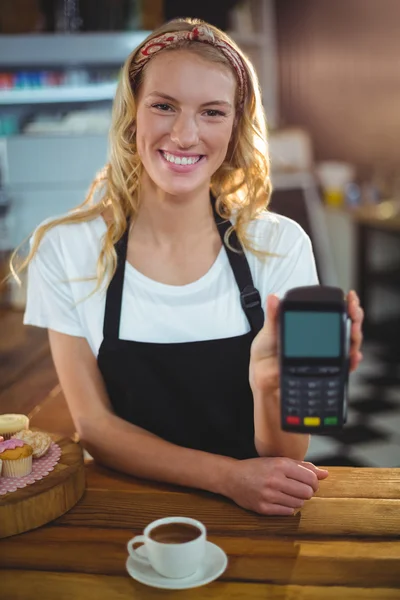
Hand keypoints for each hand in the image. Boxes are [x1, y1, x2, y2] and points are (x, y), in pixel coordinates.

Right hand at [223, 456, 328, 514]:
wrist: (232, 477)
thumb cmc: (258, 468)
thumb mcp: (279, 461)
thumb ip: (303, 467)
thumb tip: (325, 474)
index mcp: (280, 465)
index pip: (310, 478)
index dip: (314, 482)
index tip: (310, 482)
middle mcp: (275, 479)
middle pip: (307, 492)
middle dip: (307, 492)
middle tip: (300, 489)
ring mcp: (268, 495)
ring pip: (299, 504)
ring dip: (297, 500)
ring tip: (288, 494)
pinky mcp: (263, 508)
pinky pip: (288, 512)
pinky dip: (288, 507)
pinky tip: (281, 500)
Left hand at [249, 290, 364, 393]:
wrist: (264, 378)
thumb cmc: (266, 354)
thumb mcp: (270, 331)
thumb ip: (274, 314)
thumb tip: (273, 297)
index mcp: (310, 327)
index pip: (333, 312)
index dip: (345, 304)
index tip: (349, 298)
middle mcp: (321, 339)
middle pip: (346, 325)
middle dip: (355, 317)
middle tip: (353, 312)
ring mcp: (326, 355)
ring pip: (349, 343)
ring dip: (355, 336)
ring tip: (353, 329)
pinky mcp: (326, 371)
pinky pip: (344, 366)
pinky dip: (352, 361)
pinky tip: (353, 356)